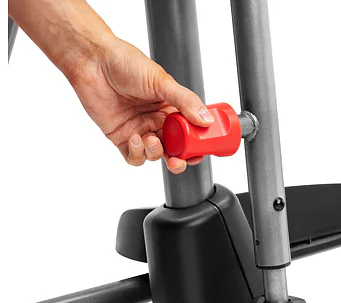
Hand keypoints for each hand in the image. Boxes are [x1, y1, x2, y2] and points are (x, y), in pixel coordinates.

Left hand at [67, 37, 213, 173]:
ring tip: (150, 140)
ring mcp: (140, 129)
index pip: (190, 132)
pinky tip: (134, 139)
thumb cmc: (126, 63)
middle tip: (178, 160)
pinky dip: (137, 154)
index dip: (196, 144)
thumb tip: (206, 119)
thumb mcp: (162, 81)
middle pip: (175, 149)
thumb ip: (185, 101)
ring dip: (155, 153)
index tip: (200, 149)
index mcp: (172, 108)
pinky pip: (134, 157)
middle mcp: (158, 121)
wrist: (93, 62)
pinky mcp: (122, 137)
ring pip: (155, 155)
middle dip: (179, 159)